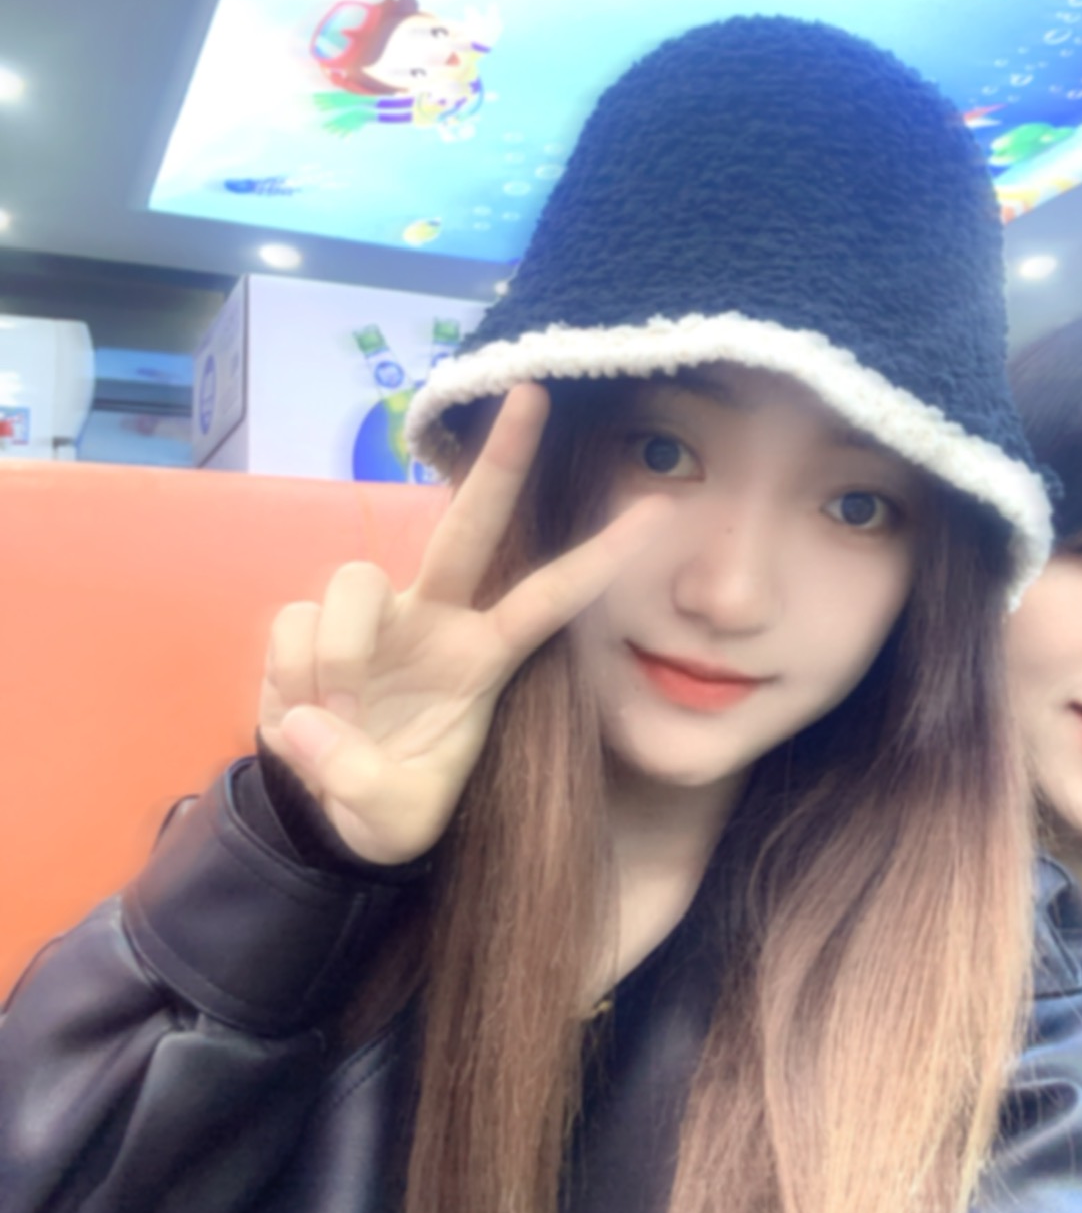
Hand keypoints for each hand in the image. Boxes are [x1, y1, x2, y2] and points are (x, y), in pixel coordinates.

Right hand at [258, 384, 668, 865]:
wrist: (331, 817)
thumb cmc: (392, 805)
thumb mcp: (391, 818)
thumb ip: (359, 780)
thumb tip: (309, 721)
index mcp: (483, 660)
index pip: (550, 600)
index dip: (600, 558)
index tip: (659, 509)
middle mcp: (435, 618)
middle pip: (470, 524)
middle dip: (502, 460)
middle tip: (532, 393)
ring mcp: (375, 617)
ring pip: (353, 583)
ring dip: (336, 653)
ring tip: (334, 718)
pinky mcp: (311, 625)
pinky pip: (295, 629)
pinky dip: (292, 679)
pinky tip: (300, 716)